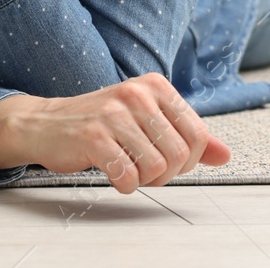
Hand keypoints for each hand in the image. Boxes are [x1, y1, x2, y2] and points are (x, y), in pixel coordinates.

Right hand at [0, 73, 230, 193]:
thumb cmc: (100, 123)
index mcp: (154, 85)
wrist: (45, 124)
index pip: (198, 133)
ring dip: (145, 180)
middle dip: (167, 173)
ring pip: (158, 167)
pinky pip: (128, 176)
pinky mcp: (93, 136)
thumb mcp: (146, 119)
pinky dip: (124, 184)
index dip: (189, 159)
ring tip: (128, 168)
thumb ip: (185, 135)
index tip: (167, 159)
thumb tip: (224, 154)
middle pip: (180, 154)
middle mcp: (135, 93)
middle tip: (145, 168)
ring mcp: (113, 113)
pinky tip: (112, 172)